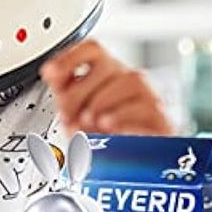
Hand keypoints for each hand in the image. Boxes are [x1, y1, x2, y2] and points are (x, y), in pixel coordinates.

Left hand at [39, 39, 171, 135]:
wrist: (128, 163)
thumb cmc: (101, 133)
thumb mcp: (74, 111)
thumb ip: (62, 90)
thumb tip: (50, 72)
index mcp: (104, 73)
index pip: (91, 49)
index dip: (70, 57)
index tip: (50, 73)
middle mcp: (126, 79)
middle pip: (106, 65)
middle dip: (80, 92)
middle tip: (67, 114)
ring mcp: (147, 95)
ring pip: (130, 81)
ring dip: (100, 102)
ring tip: (87, 122)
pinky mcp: (160, 118)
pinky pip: (144, 107)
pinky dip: (120, 116)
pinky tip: (105, 126)